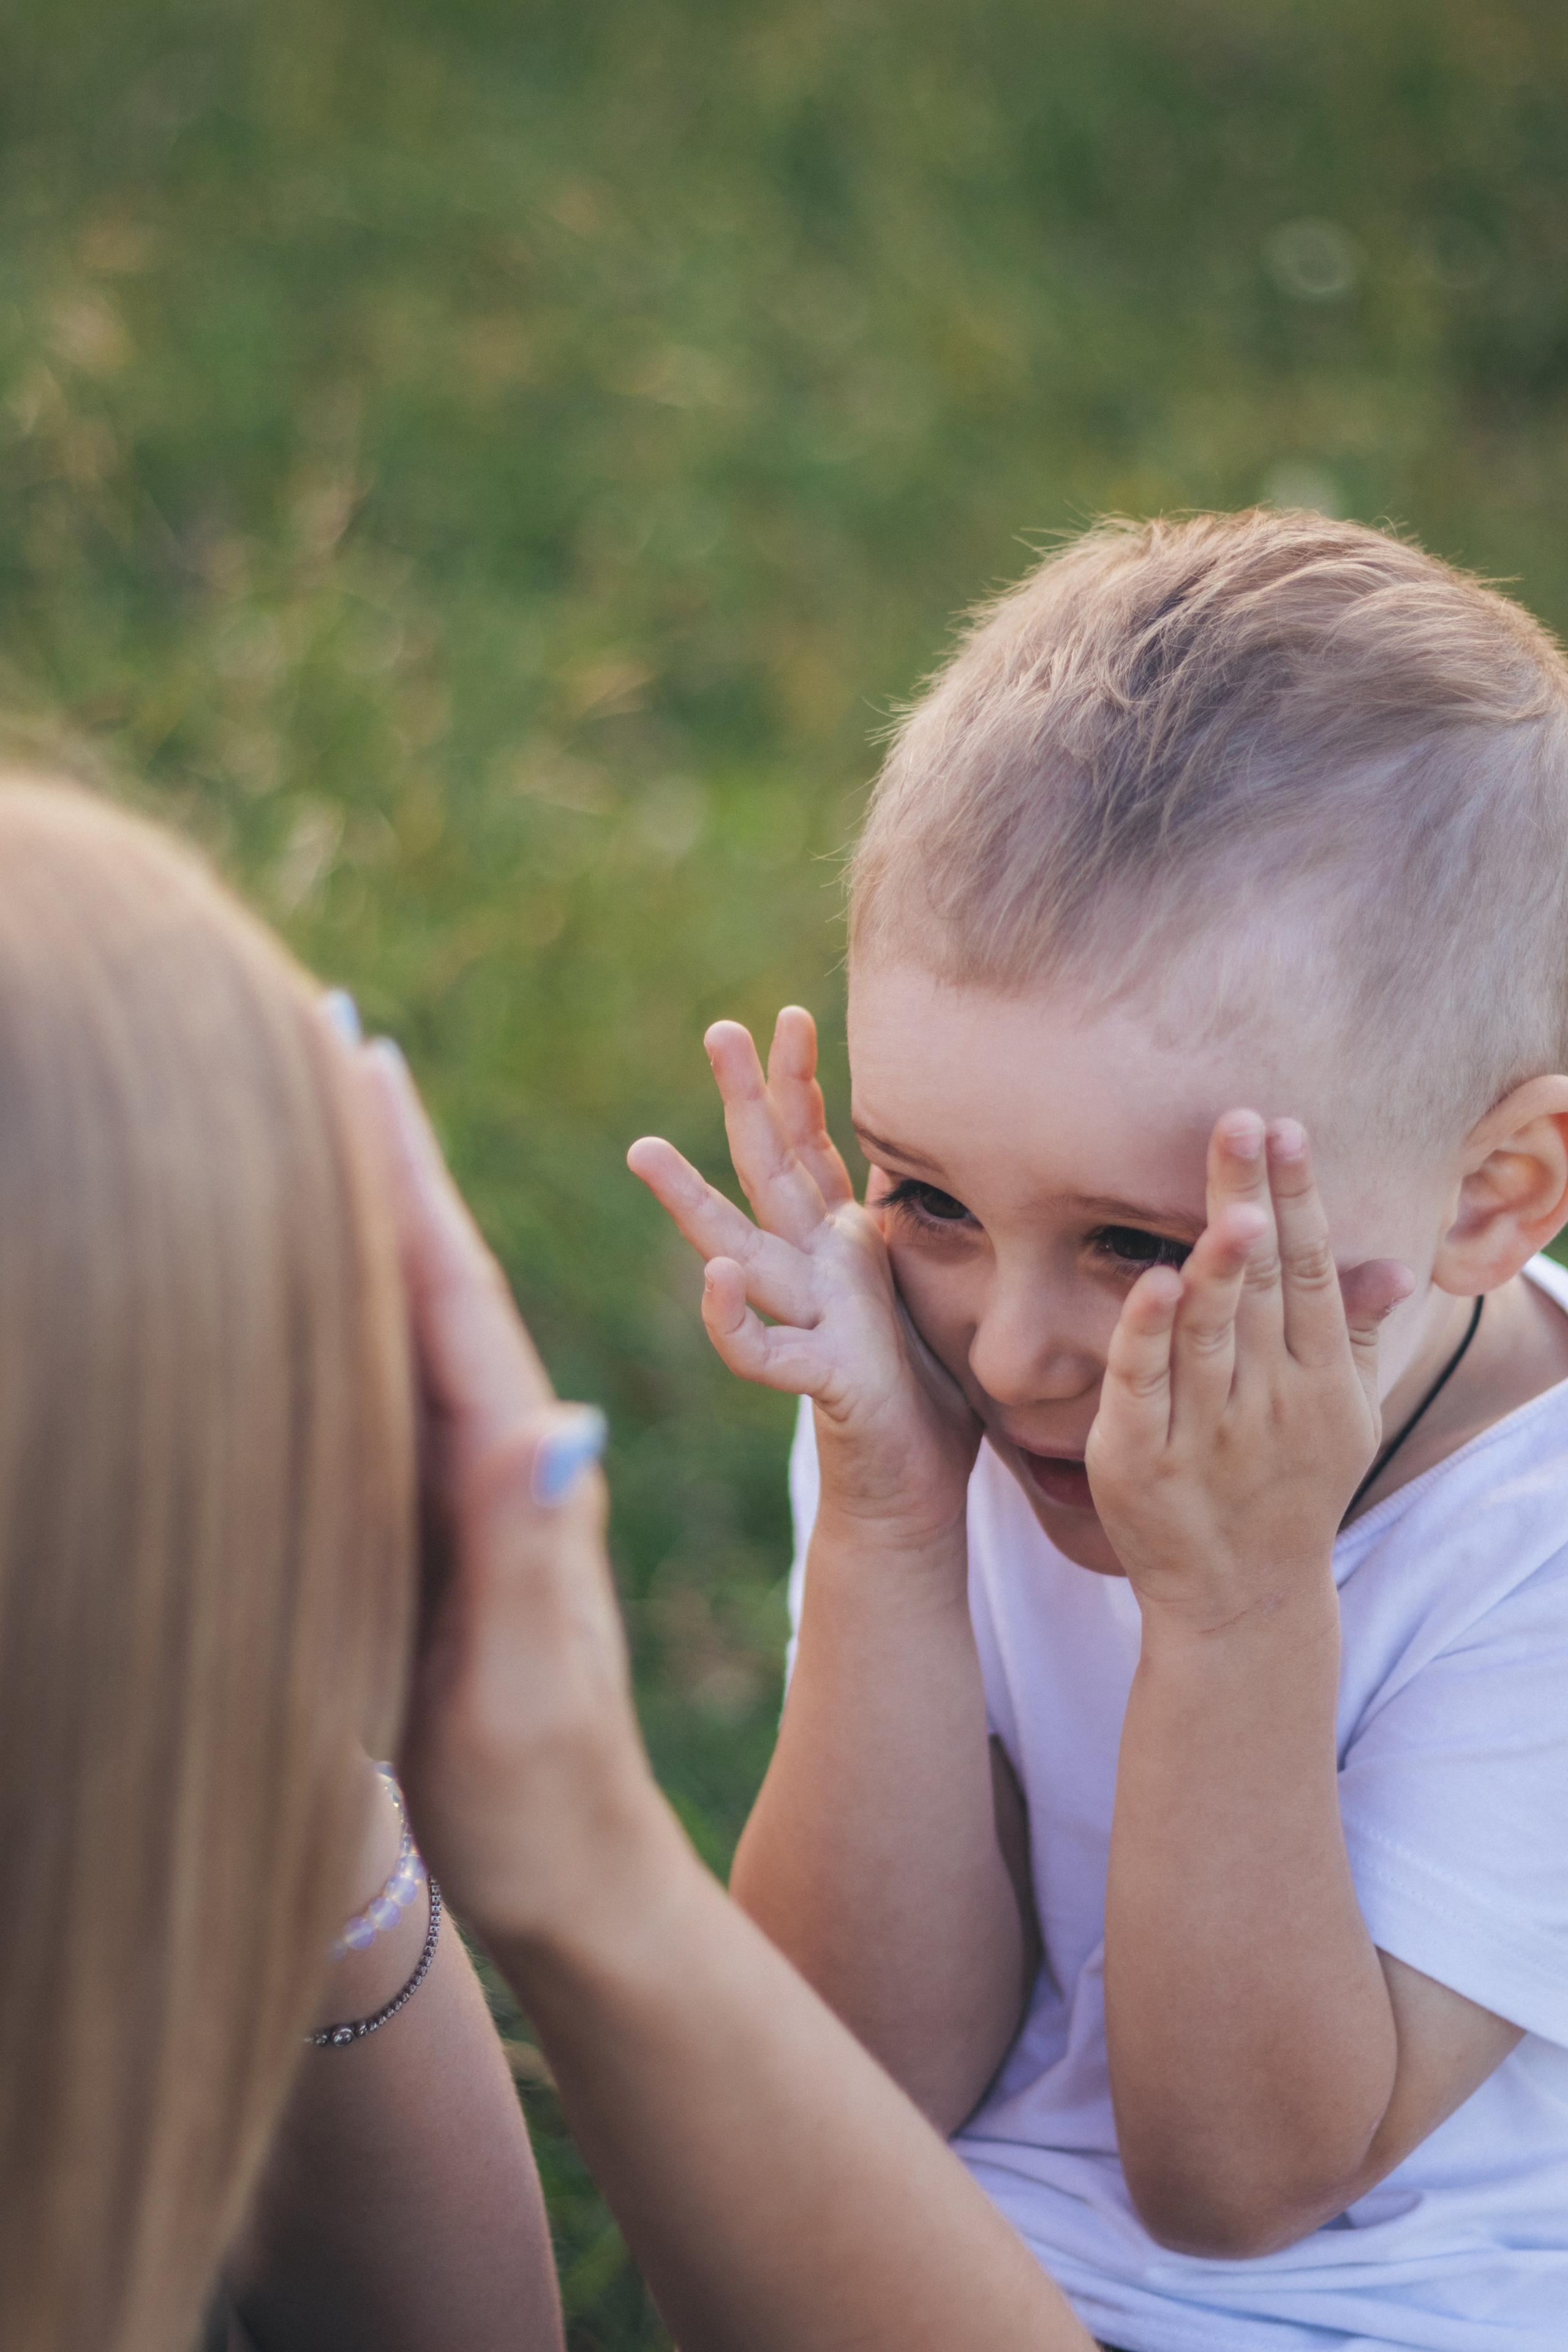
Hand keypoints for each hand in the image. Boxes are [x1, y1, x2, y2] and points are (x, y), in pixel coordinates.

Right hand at [359, 1041, 670, 1947]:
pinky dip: (387, 1310)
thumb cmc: (540, 1799)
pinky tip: (356, 1284)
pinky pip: (419, 1387)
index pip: (453, 1296)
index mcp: (517, 1473)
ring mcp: (486, 1488)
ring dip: (390, 1216)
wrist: (583, 1877)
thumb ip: (529, 1557)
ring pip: (429, 1320)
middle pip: (442, 1279)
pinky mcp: (461, 1527)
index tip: (362, 1065)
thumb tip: (558, 1422)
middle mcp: (508, 1458)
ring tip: (345, 1124)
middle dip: (388, 1162)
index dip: (399, 1182)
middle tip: (341, 1043)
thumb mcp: (523, 1684)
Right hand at [627, 1009, 979, 1546]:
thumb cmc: (926, 1389)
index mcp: (843, 1242)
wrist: (913, 1485)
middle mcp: (815, 1268)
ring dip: (690, 1201)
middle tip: (717, 1029)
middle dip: (744, 1098)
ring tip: (644, 1149)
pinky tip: (713, 1274)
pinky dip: (729, 1313)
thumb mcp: (931, 1283)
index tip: (792, 1013)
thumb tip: (949, 1156)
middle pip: (766, 1169)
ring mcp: (808, 1317)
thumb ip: (919, 1226)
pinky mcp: (817, 1375)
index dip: (800, 1083)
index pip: (811, 1146)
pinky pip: (760, 1347)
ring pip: (736, 1247)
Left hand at [1085, 1113, 1411, 1629]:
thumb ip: (1358, 1336)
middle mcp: (1269, 1398)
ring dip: (1220, 1265)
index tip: (1288, 1129)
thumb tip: (1394, 1265)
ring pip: (1212, 1331)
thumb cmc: (1290, 1489)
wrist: (1242, 1598)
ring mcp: (1205, 1429)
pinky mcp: (1139, 1456)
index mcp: (1319, 1379)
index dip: (1300, 1198)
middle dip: (1254, 1200)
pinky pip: (1142, 1385)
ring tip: (1229, 1203)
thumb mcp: (1343, 1418)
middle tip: (1242, 1122)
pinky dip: (1147, 1335)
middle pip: (1260, 1284)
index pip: (1310, 1269)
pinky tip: (1154, 1284)